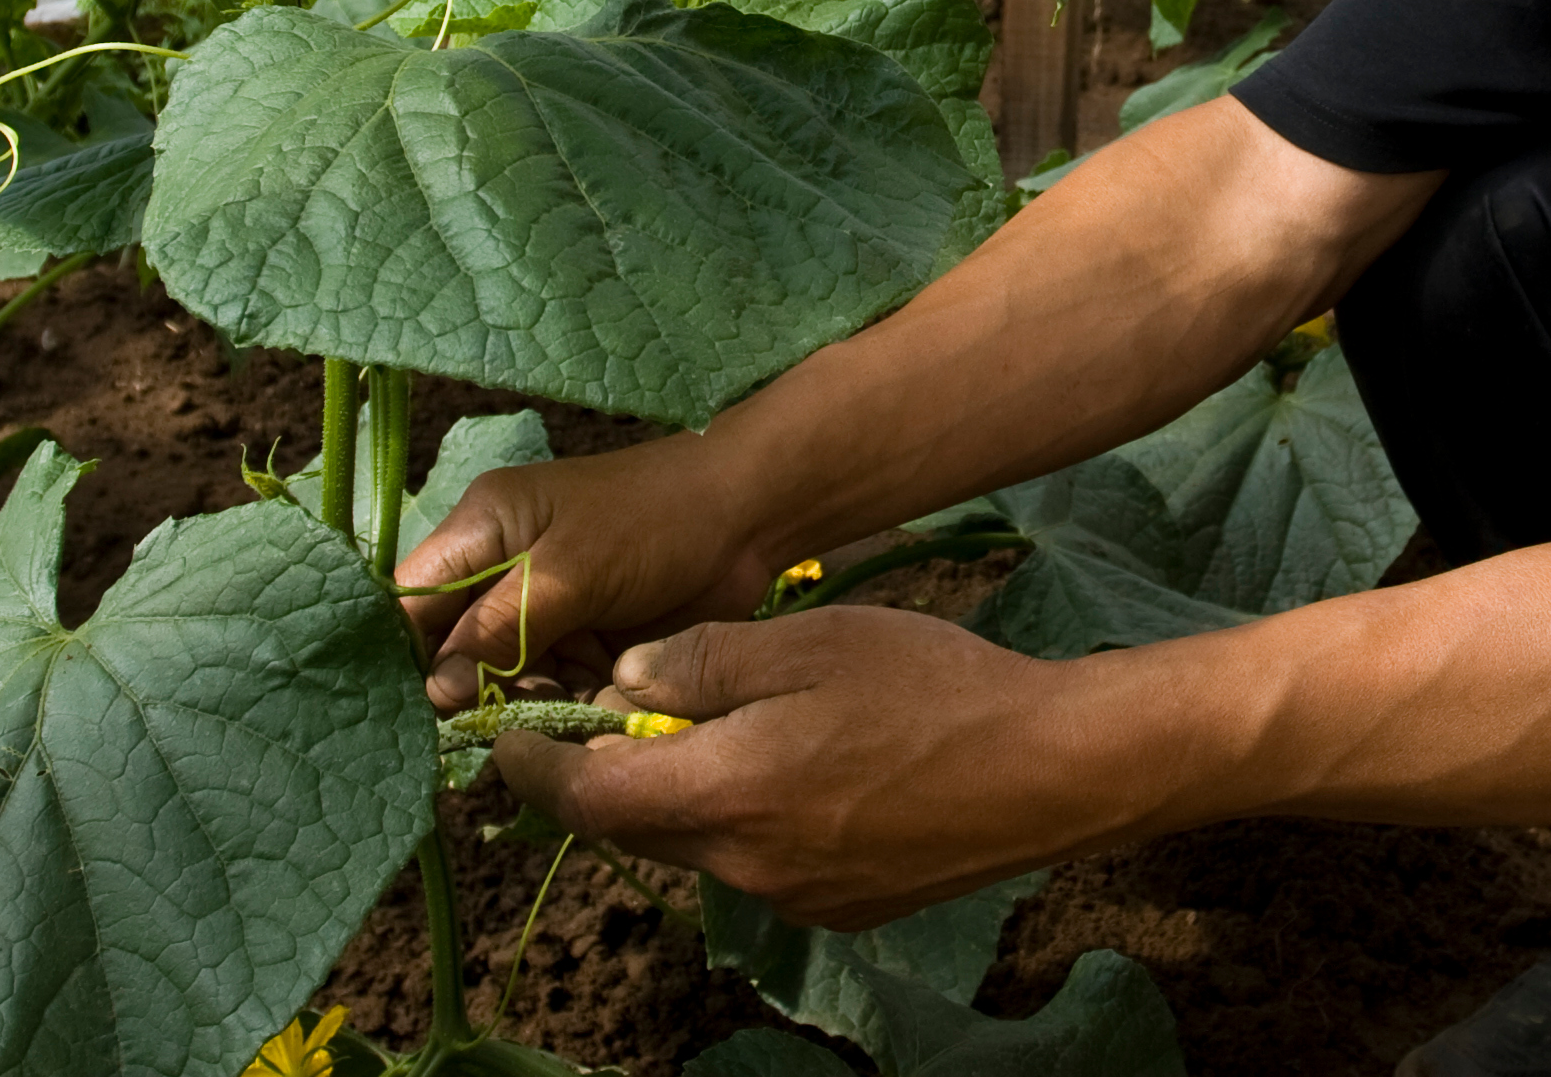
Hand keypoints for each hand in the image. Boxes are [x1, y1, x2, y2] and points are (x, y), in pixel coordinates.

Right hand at [397, 440, 777, 709]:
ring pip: (506, 677)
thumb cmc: (653, 523)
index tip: (416, 714)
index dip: (408, 659)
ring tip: (560, 705)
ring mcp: (545, 608)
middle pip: (456, 650)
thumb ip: (500, 630)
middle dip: (474, 690)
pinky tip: (592, 706)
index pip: (412, 603)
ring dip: (527, 701)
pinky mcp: (586, 637)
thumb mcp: (569, 571)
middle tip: (499, 722)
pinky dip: (568, 702)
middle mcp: (502, 571)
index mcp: (481, 530)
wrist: (749, 517)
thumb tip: (438, 690)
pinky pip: (556, 685)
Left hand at [495, 606, 1152, 929]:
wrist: (1048, 770)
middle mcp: (744, 865)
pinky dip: (745, 817)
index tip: (502, 738)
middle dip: (609, 775)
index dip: (534, 768)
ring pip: (700, 844)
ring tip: (718, 725)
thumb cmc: (928, 687)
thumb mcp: (805, 642)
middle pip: (638, 828)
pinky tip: (798, 765)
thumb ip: (700, 664)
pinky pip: (758, 862)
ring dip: (684, 794)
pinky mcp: (838, 908)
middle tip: (606, 711)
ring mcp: (793, 898)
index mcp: (726, 794)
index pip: (587, 799)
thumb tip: (622, 684)